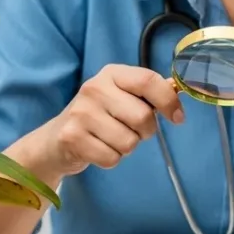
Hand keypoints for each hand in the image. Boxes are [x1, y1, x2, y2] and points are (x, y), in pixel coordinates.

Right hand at [32, 64, 183, 176]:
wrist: (55, 140)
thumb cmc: (98, 116)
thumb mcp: (120, 95)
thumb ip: (147, 92)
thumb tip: (177, 88)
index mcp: (111, 74)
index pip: (148, 80)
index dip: (168, 101)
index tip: (178, 118)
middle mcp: (94, 88)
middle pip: (143, 117)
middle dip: (145, 131)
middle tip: (131, 130)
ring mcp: (81, 113)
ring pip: (129, 142)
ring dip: (126, 147)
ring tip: (110, 139)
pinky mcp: (72, 138)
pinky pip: (112, 158)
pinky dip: (111, 159)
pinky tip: (99, 149)